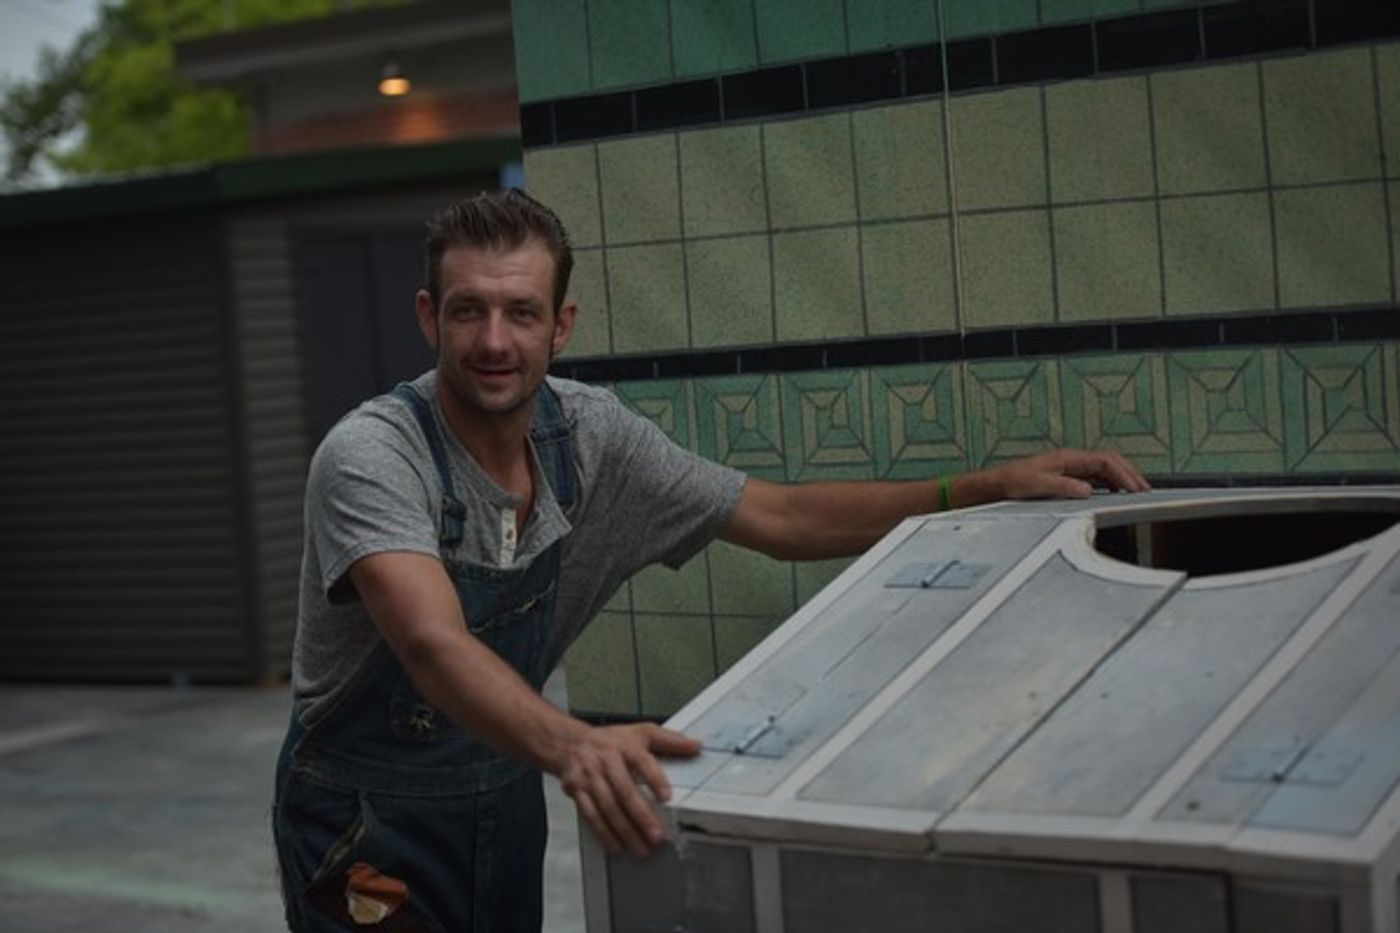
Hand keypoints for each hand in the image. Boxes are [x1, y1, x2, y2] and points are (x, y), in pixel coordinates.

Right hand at [558, 723, 700, 856]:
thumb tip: (695, 746)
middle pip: (624, 791)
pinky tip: (615, 845)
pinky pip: (590, 815)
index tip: (666, 796)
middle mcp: (606, 761)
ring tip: (641, 847)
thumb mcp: (641, 733)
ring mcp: (590, 777)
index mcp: (625, 746)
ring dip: (624, 830)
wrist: (570, 743)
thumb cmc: (609, 741)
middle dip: (641, 816)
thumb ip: (669, 740)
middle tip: (656, 835)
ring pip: (607, 807)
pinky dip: (603, 833)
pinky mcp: (577, 791)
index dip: (654, 778)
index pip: (642, 761)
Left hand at [981, 448, 1150, 501]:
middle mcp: (1071, 461)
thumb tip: (1088, 491)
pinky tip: (1116, 495)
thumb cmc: (1012, 482)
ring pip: (1104, 470)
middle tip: (1146, 490)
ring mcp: (1069, 469)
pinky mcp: (1066, 478)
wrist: (996, 485)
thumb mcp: (1037, 485)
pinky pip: (1095, 479)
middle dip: (1130, 474)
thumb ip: (1063, 487)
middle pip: (1109, 463)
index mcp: (1067, 458)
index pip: (1105, 461)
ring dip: (1122, 480)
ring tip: (1137, 493)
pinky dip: (1110, 485)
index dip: (1123, 474)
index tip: (1136, 488)